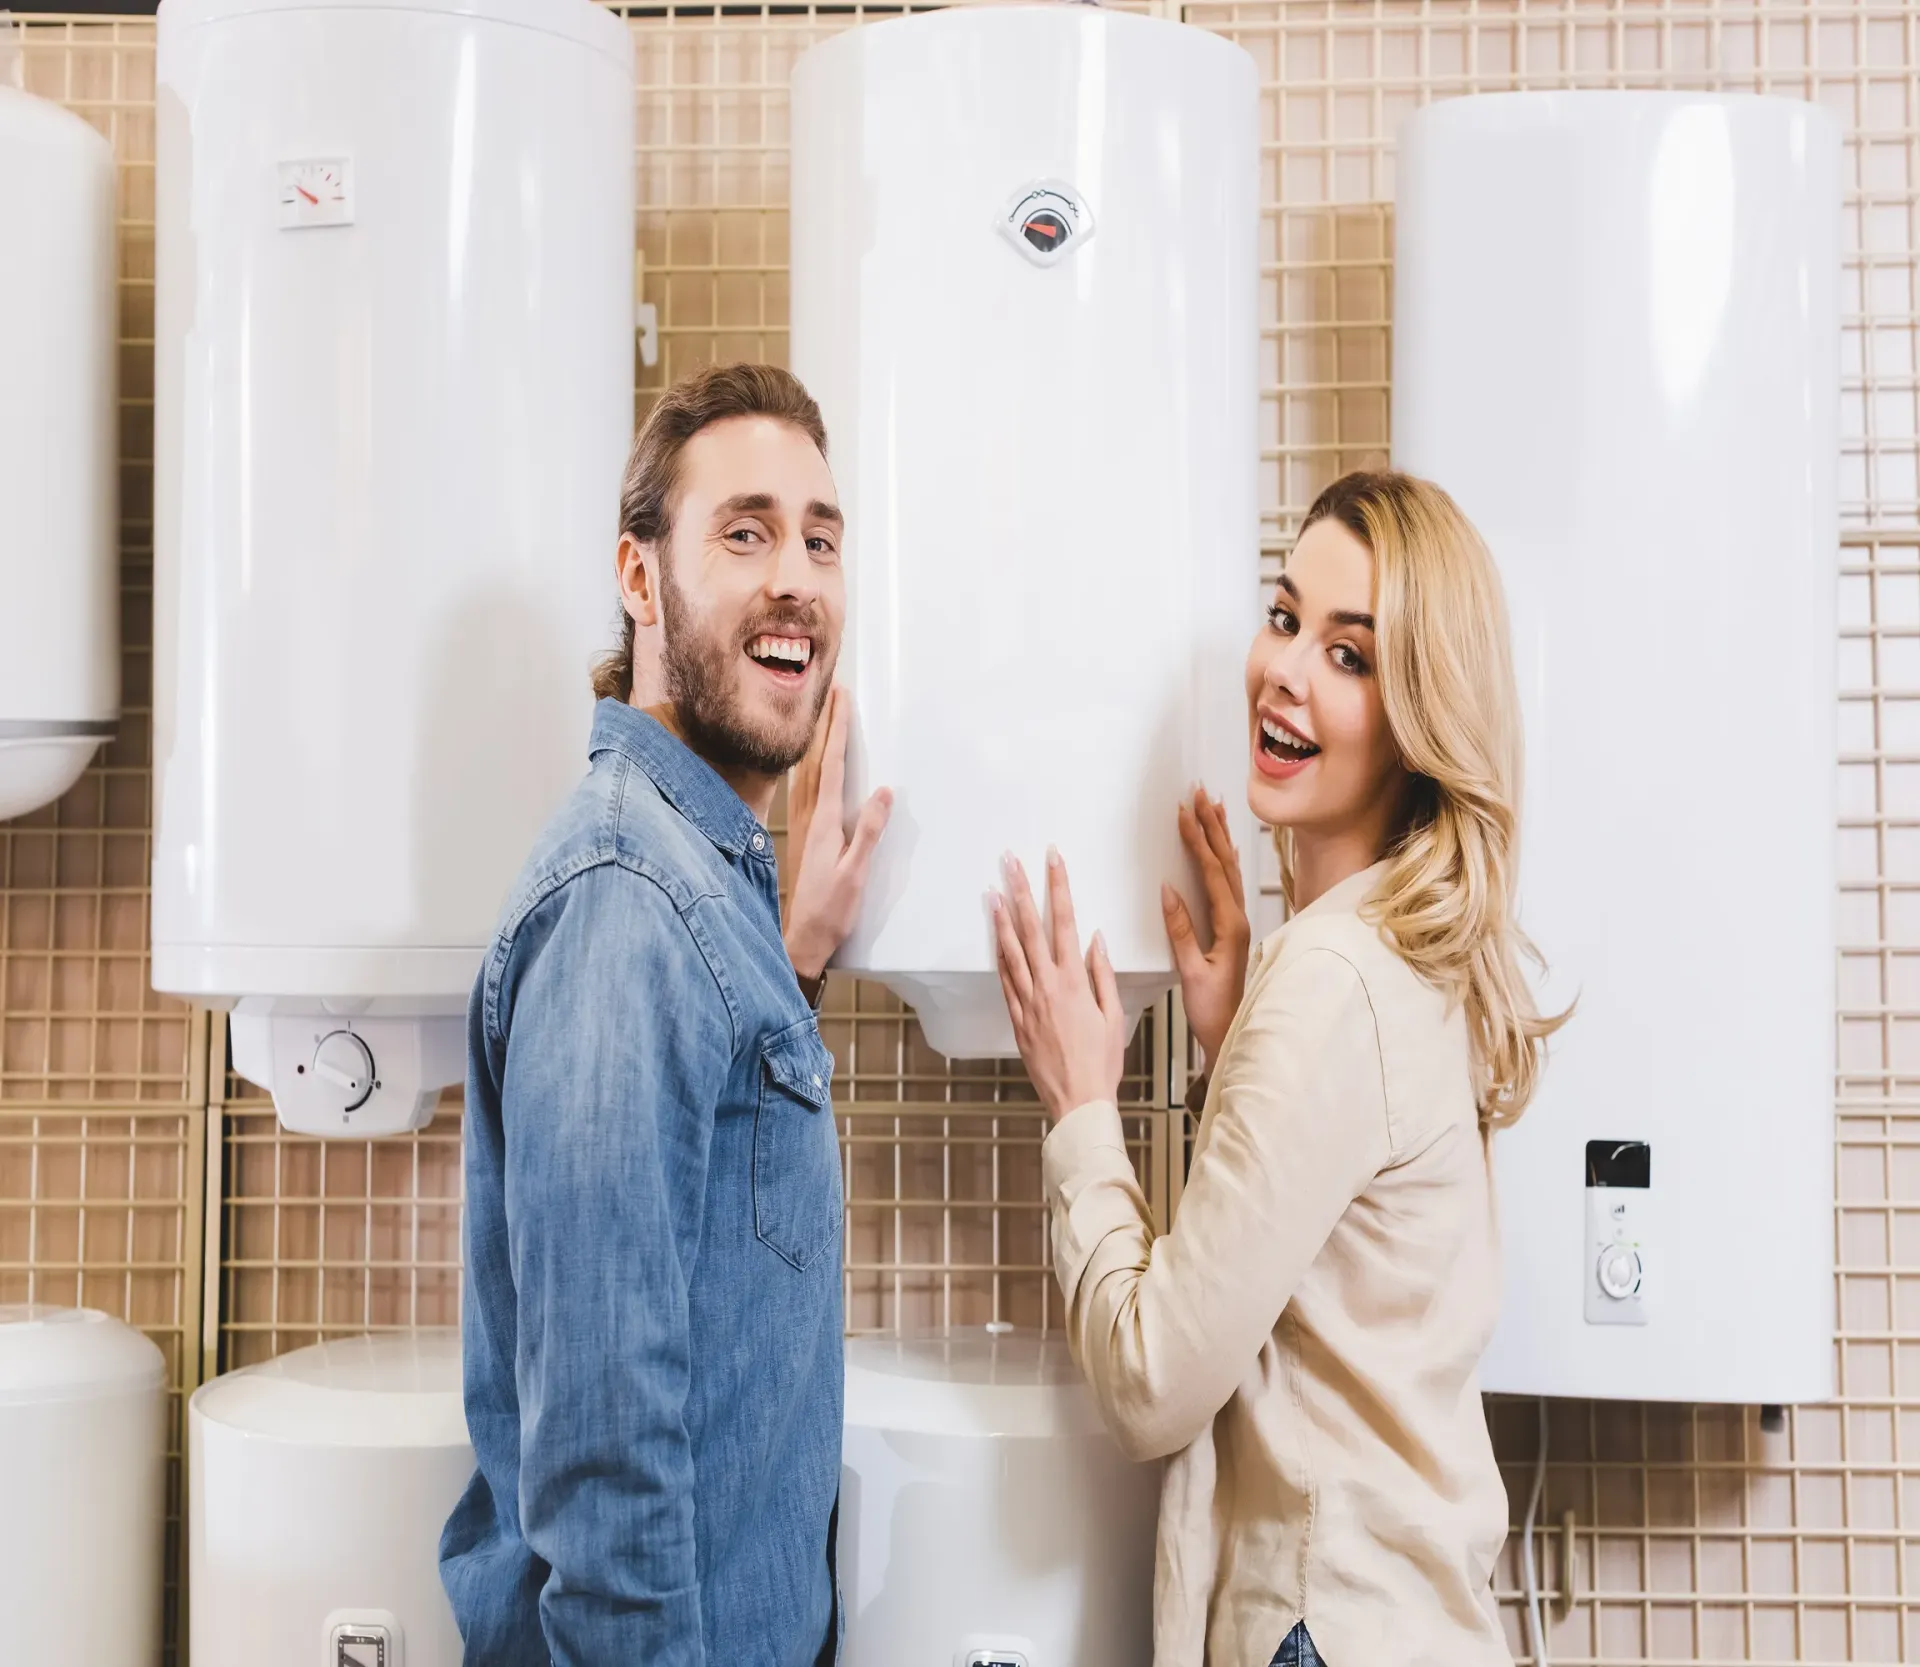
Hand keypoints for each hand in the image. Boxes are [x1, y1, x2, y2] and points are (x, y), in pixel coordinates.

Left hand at [783, 687, 892, 979]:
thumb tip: (883, 791)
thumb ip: (868, 832)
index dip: (837, 729)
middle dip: (826, 723)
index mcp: (824, 821)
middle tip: (833, 691)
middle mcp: (810, 817)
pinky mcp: (807, 836)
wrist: (803, 938)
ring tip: (825, 715)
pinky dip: (812, 765)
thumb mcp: (855, 873)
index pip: (830, 764)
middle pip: (815, 759)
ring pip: (808, 771)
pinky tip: (812, 764)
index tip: (841, 699)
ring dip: (817, 740)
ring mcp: (806, 825)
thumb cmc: (831, 910)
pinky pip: (807, 788)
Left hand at [991, 849, 1126, 1122]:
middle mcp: (1047, 986)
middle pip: (1031, 928)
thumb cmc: (1103, 1061)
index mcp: (1074, 982)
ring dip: (1001, 918)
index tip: (1052, 860)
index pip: (1064, 922)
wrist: (1078, 1100)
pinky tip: (994, 937)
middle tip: (1010, 861)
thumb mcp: (1114, 1015)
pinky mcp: (1017, 1019)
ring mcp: (1028, 1002)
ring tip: (992, 889)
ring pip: (1010, 951)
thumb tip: (1095, 939)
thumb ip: (1102, 974)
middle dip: (1021, 890)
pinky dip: (999, 956)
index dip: (1057, 887)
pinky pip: (1005, 981)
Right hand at [1161, 788, 1250, 1071]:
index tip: (1185, 813)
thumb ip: (1182, 930)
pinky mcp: (1232, 928)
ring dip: (1220, 836)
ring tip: (1213, 807)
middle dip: (1212, 825)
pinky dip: (1223, 858)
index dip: (1198, 840)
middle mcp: (1238, 918)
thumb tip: (1169, 891)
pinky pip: (1229, 882)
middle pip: (1226, 861)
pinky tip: (1221, 849)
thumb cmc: (1212, 1009)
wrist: (1230, 1034)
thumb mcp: (1192, 971)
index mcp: (1229, 925)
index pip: (1212, 872)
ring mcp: (1237, 922)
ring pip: (1230, 868)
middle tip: (1200, 794)